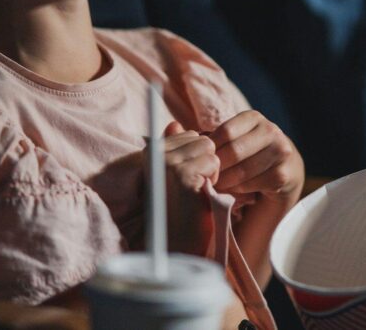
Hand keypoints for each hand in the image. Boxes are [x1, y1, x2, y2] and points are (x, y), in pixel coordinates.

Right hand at [159, 121, 219, 254]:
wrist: (180, 242)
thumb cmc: (181, 208)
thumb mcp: (175, 174)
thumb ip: (176, 147)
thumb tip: (174, 123)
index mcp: (151, 151)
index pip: (191, 134)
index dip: (198, 157)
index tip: (187, 180)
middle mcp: (155, 154)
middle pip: (203, 139)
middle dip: (206, 162)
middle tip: (194, 187)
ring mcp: (168, 163)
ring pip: (210, 149)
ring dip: (211, 171)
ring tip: (197, 191)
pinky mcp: (183, 174)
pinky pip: (213, 162)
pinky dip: (213, 179)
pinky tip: (200, 195)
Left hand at [209, 110, 303, 205]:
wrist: (282, 168)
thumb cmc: (246, 153)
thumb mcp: (232, 140)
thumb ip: (208, 138)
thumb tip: (176, 129)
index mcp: (253, 118)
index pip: (226, 131)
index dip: (210, 149)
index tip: (202, 161)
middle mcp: (270, 131)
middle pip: (234, 151)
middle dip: (217, 168)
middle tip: (206, 178)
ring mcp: (280, 152)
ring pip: (243, 170)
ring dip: (226, 181)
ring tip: (215, 186)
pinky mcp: (282, 174)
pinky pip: (253, 184)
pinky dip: (239, 190)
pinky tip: (232, 191)